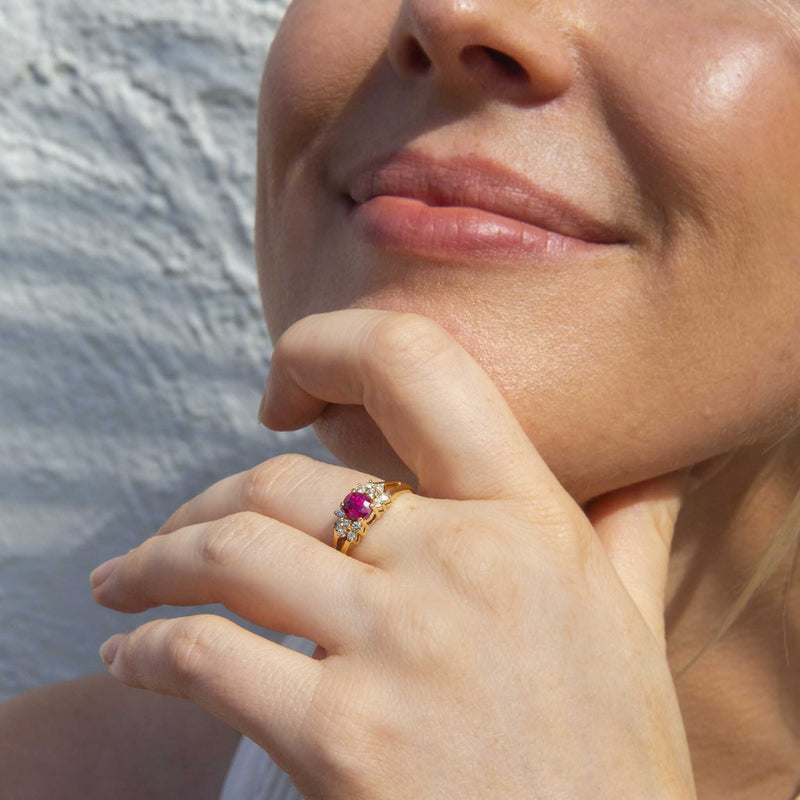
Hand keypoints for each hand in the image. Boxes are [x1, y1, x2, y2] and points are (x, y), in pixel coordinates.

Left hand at [91, 310, 695, 798]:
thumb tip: (659, 461)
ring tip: (126, 581)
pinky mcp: (341, 741)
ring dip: (157, 562)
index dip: (327, 346)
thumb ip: (633, 524)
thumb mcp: (634, 619)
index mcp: (529, 518)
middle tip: (176, 530)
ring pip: (231, 551)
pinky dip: (149, 651)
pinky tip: (133, 659)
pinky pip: (207, 657)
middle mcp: (460, 562)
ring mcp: (397, 648)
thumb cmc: (611, 753)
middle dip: (206, 498)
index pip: (416, 365)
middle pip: (286, 479)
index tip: (282, 384)